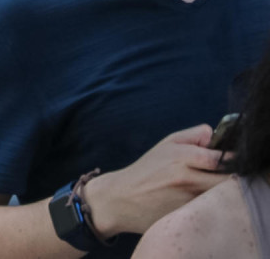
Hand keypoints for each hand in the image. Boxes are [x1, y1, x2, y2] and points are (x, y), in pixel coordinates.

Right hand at [82, 124, 228, 237]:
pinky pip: (209, 209)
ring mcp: (188, 199)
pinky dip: (209, 205)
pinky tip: (194, 201)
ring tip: (203, 188)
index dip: (230, 160)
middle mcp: (187, 178)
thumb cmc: (146, 170)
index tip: (229, 161)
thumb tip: (214, 135)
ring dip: (218, 192)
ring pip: (220, 196)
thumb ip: (193, 136)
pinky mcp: (188, 216)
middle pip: (226, 180)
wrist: (122, 199)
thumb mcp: (165, 145)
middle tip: (218, 176)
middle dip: (227, 177)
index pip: (221, 158)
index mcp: (181, 157)